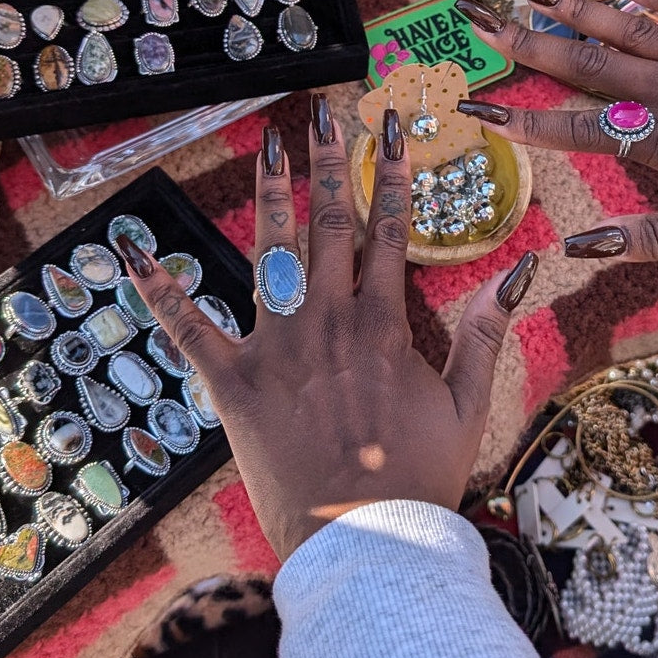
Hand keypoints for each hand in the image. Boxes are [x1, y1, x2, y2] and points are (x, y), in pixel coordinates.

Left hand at [115, 96, 537, 560]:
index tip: (389, 126)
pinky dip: (164, 293)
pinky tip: (138, 256)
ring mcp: (278, 348)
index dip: (392, 171)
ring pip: (271, 253)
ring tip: (268, 145)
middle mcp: (330, 321)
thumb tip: (519, 268)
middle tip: (323, 114)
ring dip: (270, 194)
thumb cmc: (418, 475)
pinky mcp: (234, 383)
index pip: (390, 228)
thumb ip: (487, 332)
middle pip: (330, 223)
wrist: (363, 543)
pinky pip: (193, 330)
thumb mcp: (470, 404)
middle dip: (328, 162)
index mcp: (384, 325)